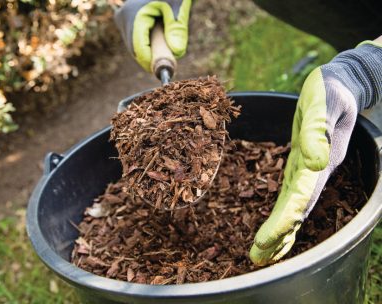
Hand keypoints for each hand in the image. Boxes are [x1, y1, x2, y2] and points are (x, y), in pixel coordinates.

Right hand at [114, 0, 190, 70]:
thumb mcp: (178, 6)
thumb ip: (177, 29)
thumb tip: (178, 52)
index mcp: (133, 15)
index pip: (139, 48)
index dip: (152, 62)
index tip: (167, 70)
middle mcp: (123, 18)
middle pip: (136, 49)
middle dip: (153, 57)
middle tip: (172, 60)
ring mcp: (122, 21)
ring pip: (136, 47)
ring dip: (152, 51)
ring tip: (169, 45)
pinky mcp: (125, 23)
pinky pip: (136, 41)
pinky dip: (149, 44)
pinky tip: (160, 39)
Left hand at [250, 41, 381, 265]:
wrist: (341, 87)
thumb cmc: (330, 92)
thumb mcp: (323, 105)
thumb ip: (318, 131)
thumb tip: (316, 161)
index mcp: (322, 161)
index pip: (300, 197)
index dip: (283, 220)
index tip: (265, 240)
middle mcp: (316, 172)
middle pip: (296, 210)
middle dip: (278, 235)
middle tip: (257, 258)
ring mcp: (308, 172)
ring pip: (294, 207)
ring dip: (280, 231)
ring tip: (262, 254)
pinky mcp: (300, 167)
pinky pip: (290, 195)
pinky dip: (282, 214)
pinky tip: (274, 228)